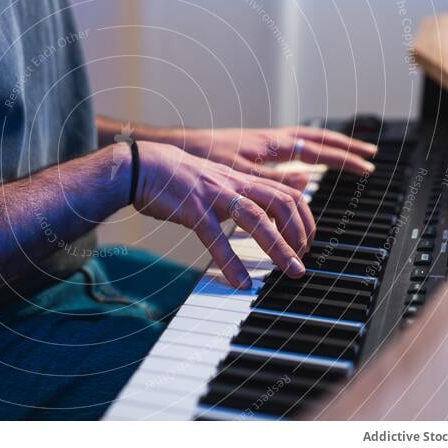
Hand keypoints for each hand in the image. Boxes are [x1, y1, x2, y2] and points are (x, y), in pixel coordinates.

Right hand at [133, 142, 314, 288]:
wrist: (143, 164)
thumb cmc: (178, 177)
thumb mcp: (218, 179)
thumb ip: (243, 190)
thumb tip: (263, 202)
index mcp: (242, 178)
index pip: (288, 192)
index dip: (304, 218)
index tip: (305, 242)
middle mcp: (234, 184)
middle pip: (282, 202)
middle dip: (300, 233)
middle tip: (301, 260)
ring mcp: (215, 196)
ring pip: (257, 218)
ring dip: (279, 247)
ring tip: (290, 271)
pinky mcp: (193, 210)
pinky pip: (216, 237)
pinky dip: (231, 262)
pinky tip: (241, 282)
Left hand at [178, 126, 377, 186]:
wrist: (178, 149)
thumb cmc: (204, 159)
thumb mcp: (239, 174)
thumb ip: (271, 181)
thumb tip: (304, 182)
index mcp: (272, 144)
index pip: (317, 148)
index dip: (344, 157)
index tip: (367, 165)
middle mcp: (271, 139)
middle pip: (317, 138)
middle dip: (344, 146)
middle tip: (370, 154)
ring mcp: (263, 142)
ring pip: (305, 139)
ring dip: (328, 146)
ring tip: (349, 154)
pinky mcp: (253, 148)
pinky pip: (290, 145)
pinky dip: (306, 151)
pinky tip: (307, 164)